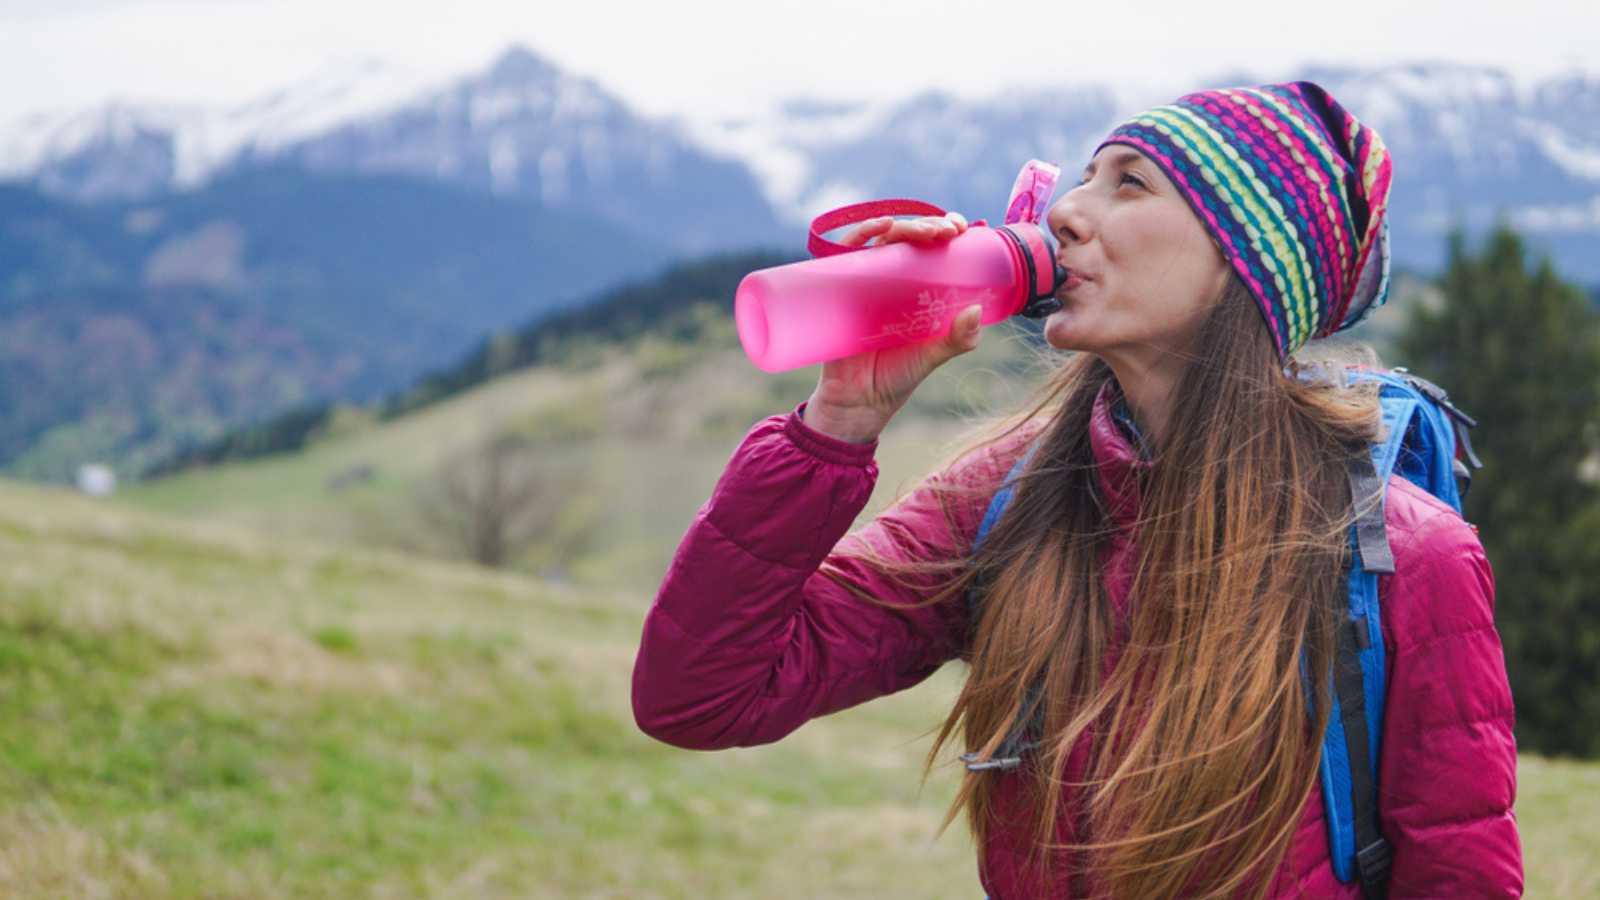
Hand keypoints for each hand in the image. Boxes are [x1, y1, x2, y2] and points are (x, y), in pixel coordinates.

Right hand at [803, 212, 979, 443]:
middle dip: (930, 226)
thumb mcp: (933, 356)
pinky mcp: (840, 287)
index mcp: (917, 287)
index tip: (961, 227)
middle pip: (909, 237)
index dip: (945, 228)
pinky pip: (845, 252)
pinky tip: (880, 227)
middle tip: (949, 231)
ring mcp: (865, 281)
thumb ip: (957, 339)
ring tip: (926, 232)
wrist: (859, 402)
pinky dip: (860, 233)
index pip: (931, 245)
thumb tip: (977, 310)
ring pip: (882, 238)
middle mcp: (891, 277)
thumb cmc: (897, 377)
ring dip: (904, 225)